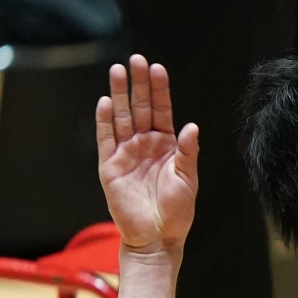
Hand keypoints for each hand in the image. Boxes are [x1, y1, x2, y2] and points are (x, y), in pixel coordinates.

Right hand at [96, 56, 200, 256]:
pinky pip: (106, 139)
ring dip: (119, 94)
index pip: (161, 111)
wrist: (158, 237)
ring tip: (117, 71)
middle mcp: (145, 145)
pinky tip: (106, 102)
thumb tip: (192, 127)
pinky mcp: (110, 166)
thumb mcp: (188, 180)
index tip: (157, 68)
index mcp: (166, 146)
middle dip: (138, 84)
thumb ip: (188, 153)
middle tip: (135, 59)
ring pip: (121, 117)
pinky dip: (105, 121)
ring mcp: (126, 153)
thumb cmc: (177, 212)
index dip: (159, 90)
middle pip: (139, 108)